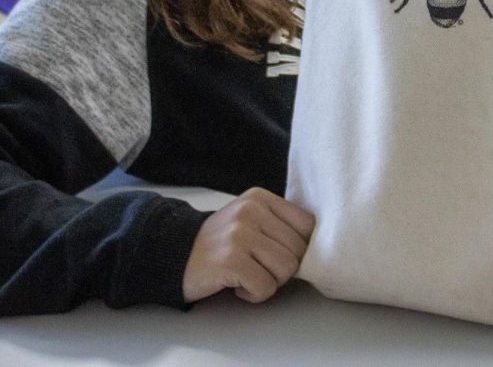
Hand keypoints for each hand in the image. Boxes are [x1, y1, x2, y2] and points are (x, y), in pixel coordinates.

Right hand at [182, 187, 314, 303]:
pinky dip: (255, 294)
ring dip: (270, 283)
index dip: (301, 248)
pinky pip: (266, 286)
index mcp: (260, 197)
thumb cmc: (220, 242)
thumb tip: (316, 246)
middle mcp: (251, 211)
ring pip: (286, 269)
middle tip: (259, 268)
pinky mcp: (231, 260)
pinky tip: (238, 286)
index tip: (281, 255)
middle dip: (283, 269)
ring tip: (248, 276)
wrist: (175, 253)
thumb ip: (279, 224)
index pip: (307, 224)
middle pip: (298, 251)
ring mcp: (240, 234)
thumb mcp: (250, 219)